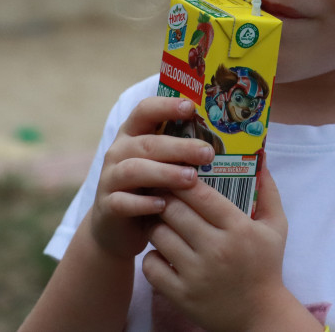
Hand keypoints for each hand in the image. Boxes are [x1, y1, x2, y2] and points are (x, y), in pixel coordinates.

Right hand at [90, 97, 216, 261]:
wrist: (117, 228)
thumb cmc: (150, 189)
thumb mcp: (163, 165)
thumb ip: (182, 151)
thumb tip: (227, 142)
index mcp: (134, 134)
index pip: (145, 110)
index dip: (166, 106)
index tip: (191, 107)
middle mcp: (119, 152)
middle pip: (148, 143)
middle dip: (179, 147)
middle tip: (208, 153)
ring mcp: (110, 179)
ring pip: (134, 170)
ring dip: (164, 173)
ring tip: (191, 179)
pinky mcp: (107, 206)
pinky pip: (123, 202)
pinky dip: (143, 203)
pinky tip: (163, 205)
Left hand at [143, 157, 313, 331]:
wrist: (261, 315)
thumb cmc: (266, 265)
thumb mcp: (276, 227)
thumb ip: (268, 191)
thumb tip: (261, 159)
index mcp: (238, 228)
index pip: (200, 194)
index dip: (182, 179)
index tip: (176, 173)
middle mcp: (216, 249)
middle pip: (174, 210)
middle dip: (164, 197)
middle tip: (160, 192)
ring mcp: (196, 274)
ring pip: (159, 235)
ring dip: (155, 224)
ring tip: (160, 220)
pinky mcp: (181, 295)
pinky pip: (151, 265)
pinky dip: (152, 255)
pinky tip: (162, 251)